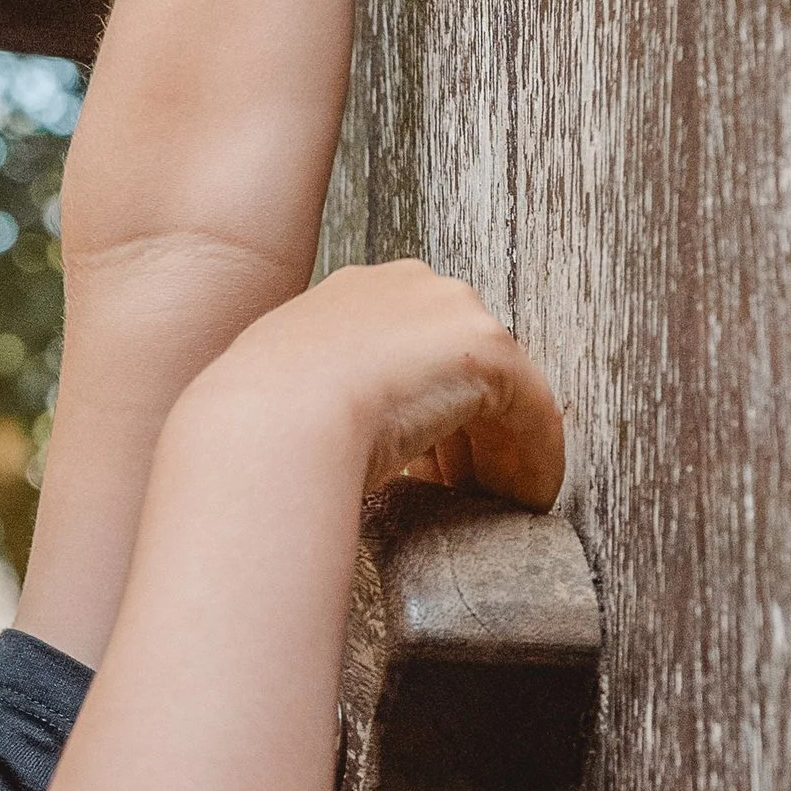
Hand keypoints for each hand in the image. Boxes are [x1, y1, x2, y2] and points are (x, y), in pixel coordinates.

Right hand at [193, 258, 565, 510]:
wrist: (268, 425)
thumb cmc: (257, 425)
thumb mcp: (283, 393)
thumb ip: (320, 398)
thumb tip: (325, 437)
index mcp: (353, 293)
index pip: (411, 349)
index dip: (422, 410)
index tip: (422, 467)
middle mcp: (408, 286)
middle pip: (462, 364)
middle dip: (465, 432)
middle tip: (460, 491)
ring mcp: (451, 311)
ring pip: (502, 390)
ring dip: (500, 451)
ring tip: (491, 504)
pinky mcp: (489, 352)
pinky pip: (533, 413)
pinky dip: (533, 461)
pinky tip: (522, 502)